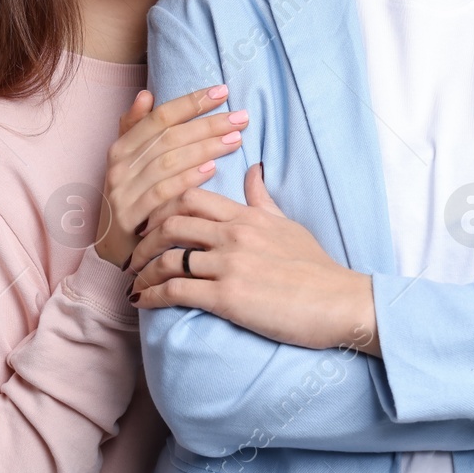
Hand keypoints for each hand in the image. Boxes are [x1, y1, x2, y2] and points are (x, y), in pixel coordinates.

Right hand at [92, 84, 247, 269]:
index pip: (160, 116)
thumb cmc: (132, 200)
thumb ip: (137, 129)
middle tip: (241, 117)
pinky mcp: (129, 216)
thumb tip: (145, 94)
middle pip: (169, 136)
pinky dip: (187, 178)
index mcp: (121, 146)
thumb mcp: (130, 164)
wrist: (113, 249)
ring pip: (168, 161)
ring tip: (235, 139)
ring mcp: (122, 190)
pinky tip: (212, 168)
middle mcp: (119, 165)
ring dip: (204, 147)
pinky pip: (161, 193)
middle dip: (208, 124)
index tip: (222, 91)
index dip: (191, 102)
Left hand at [128, 163, 374, 351]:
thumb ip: (261, 200)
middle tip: (132, 252)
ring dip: (143, 270)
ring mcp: (230, 265)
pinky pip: (176, 291)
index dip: (162, 206)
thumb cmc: (316, 268)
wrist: (340, 302)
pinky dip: (153, 296)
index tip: (149, 222)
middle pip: (171, 222)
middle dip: (144, 238)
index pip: (192, 195)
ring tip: (134, 281)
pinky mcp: (228, 297)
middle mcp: (235, 235)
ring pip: (168, 258)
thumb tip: (252, 170)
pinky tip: (143, 301)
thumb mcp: (287, 225)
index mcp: (247, 216)